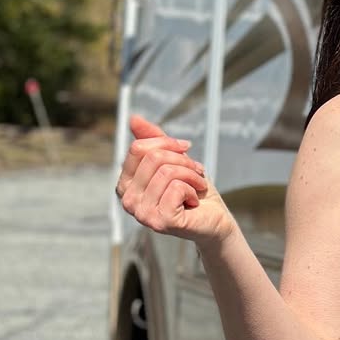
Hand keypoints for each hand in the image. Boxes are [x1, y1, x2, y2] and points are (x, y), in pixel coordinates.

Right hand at [115, 116, 233, 245]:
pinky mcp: (159, 221)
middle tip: (196, 172)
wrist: (214, 218)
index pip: (139, 147)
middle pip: (154, 158)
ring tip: (196, 186)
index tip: (185, 150)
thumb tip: (133, 118)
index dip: (168, 143)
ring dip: (192, 175)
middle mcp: (127, 200)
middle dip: (184, 160)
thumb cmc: (193, 189)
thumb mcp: (175, 159)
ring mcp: (141, 213)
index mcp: (126, 184)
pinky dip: (194, 189)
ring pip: (167, 172)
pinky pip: (177, 187)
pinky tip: (193, 201)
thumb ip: (154, 139)